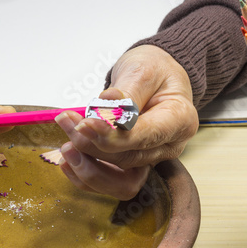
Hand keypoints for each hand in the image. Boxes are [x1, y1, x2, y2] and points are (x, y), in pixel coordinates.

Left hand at [55, 45, 197, 199]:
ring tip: (66, 139)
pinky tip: (69, 156)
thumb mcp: (142, 70)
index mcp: (180, 120)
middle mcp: (169, 145)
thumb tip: (107, 107)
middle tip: (68, 122)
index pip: (146, 136)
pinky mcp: (133, 163)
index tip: (87, 124)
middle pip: (129, 157)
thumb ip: (127, 93)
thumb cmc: (153, 69)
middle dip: (94, 144)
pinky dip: (86, 170)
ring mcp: (152, 157)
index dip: (114, 135)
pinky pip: (109, 178)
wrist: (154, 76)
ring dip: (87, 160)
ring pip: (118, 173)